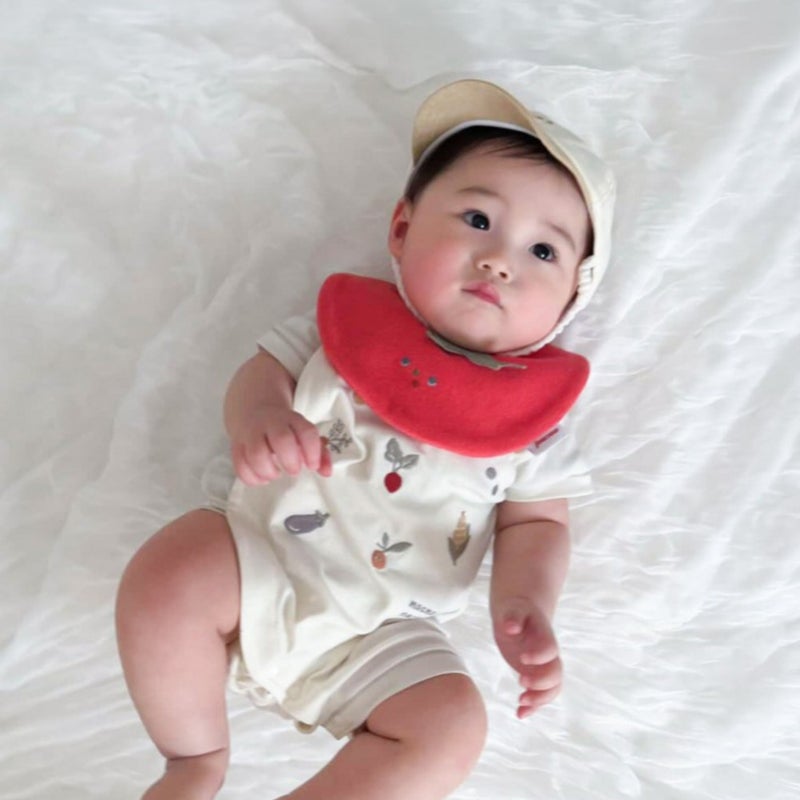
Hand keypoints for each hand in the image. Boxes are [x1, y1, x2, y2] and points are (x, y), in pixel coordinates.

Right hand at [230, 404, 331, 484]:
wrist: (254, 410)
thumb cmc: (286, 429)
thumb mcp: (303, 433)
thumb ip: (319, 452)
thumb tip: (326, 473)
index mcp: (292, 419)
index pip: (306, 432)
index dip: (312, 452)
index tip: (312, 466)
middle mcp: (271, 423)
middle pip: (281, 439)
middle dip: (290, 460)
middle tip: (294, 470)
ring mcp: (251, 433)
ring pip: (256, 453)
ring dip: (268, 471)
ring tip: (275, 474)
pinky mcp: (237, 445)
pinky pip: (240, 464)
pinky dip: (251, 477)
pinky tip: (261, 478)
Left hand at [492, 598, 562, 718]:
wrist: (517, 614)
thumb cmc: (513, 610)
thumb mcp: (510, 609)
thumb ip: (512, 617)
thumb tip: (510, 627)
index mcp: (544, 635)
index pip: (550, 649)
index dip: (539, 657)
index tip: (522, 658)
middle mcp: (547, 654)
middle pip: (556, 673)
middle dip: (541, 683)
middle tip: (521, 682)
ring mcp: (542, 666)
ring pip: (552, 688)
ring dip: (540, 699)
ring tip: (521, 702)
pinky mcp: (534, 675)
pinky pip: (541, 695)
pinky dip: (533, 707)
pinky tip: (520, 713)